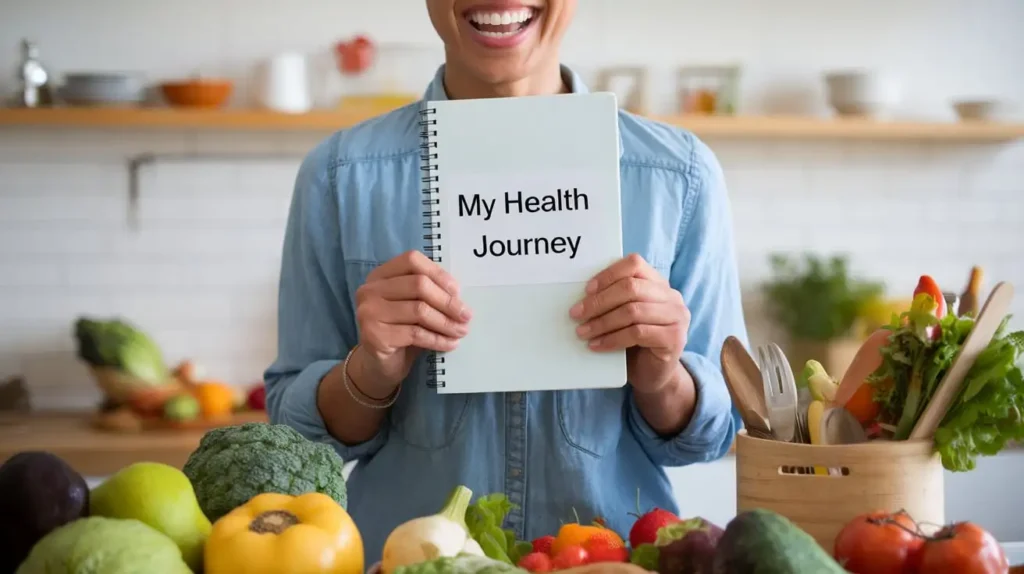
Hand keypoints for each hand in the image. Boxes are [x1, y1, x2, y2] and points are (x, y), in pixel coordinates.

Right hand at [354, 251, 471, 385]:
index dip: (438, 274)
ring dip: (446, 323)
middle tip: (466, 316)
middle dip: (447, 302)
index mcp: (380, 275)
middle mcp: (370, 290)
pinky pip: (415, 333)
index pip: (412, 261)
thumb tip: (458, 295)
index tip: (457, 292)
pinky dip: (437, 339)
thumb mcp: (415, 306)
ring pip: (419, 310)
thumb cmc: (402, 331)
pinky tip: (450, 344)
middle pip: (418, 285)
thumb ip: (430, 293)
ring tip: (462, 331)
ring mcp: (369, 312)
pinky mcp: (374, 335)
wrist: (380, 365)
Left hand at [570, 254, 689, 392]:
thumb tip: (582, 295)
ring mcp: (676, 317)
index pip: (634, 264)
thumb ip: (615, 300)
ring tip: (582, 331)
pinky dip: (612, 339)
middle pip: (631, 287)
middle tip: (576, 313)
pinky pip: (637, 333)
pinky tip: (597, 345)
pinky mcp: (673, 338)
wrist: (654, 374)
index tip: (587, 290)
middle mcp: (672, 297)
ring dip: (602, 322)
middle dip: (599, 301)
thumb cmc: (635, 343)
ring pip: (632, 311)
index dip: (608, 274)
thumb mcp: (625, 316)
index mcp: (659, 284)